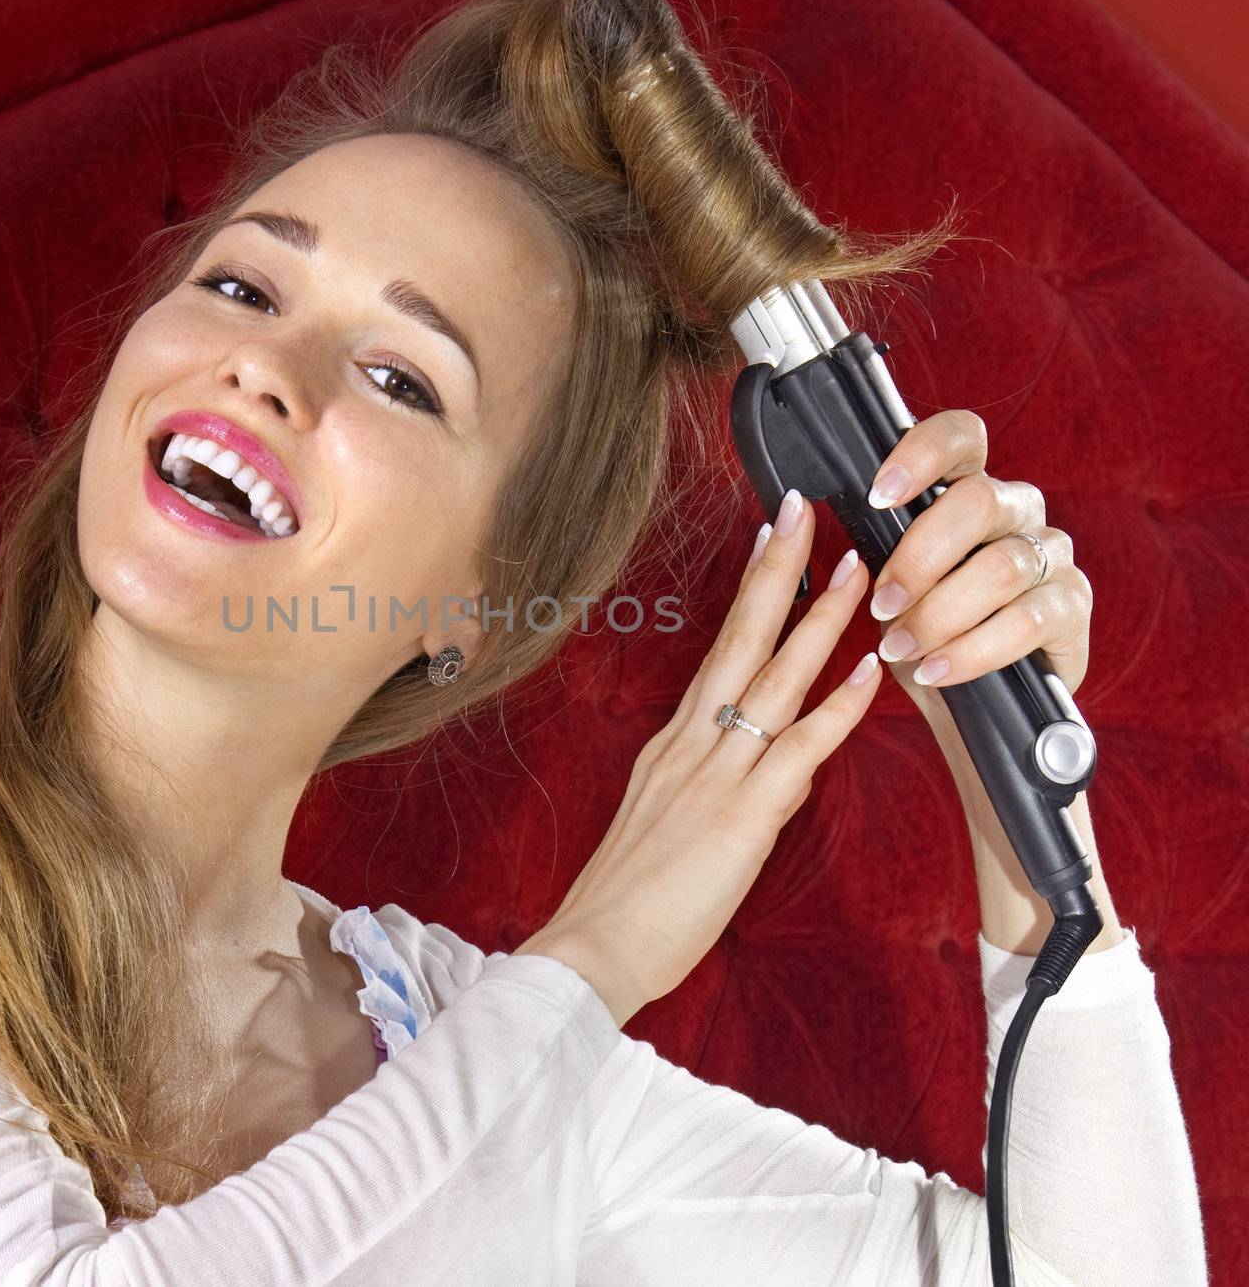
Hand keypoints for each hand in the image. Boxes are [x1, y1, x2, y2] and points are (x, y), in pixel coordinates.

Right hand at [515, 491, 880, 1027]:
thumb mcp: (663, 829)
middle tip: (800, 512)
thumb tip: (767, 777)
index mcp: (671, 747)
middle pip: (740, 642)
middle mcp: (690, 745)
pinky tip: (868, 670)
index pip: (720, 656)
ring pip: (774, 680)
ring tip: (853, 570)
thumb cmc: (623, 903)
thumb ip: (711, 792)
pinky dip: (836, 706)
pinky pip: (797, 748)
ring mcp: (714, 775)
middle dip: (775, 572)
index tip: (769, 547)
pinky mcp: (740, 815)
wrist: (592, 949)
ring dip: (818, 621)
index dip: (749, 599)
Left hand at [863, 410, 1092, 713]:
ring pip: (1001, 567)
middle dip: (919, 558)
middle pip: (979, 502)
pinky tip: (935, 670)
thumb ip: (879, 553)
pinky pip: (1025, 621)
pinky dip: (971, 650)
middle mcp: (1018, 510)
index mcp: (969, 489)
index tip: (877, 497)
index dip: (922, 454)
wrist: (970, 704)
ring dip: (939, 613)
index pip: (961, 438)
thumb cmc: (924, 632)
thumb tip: (836, 543)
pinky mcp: (1071, 607)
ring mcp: (1052, 555)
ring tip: (901, 648)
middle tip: (882, 604)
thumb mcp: (893, 587)